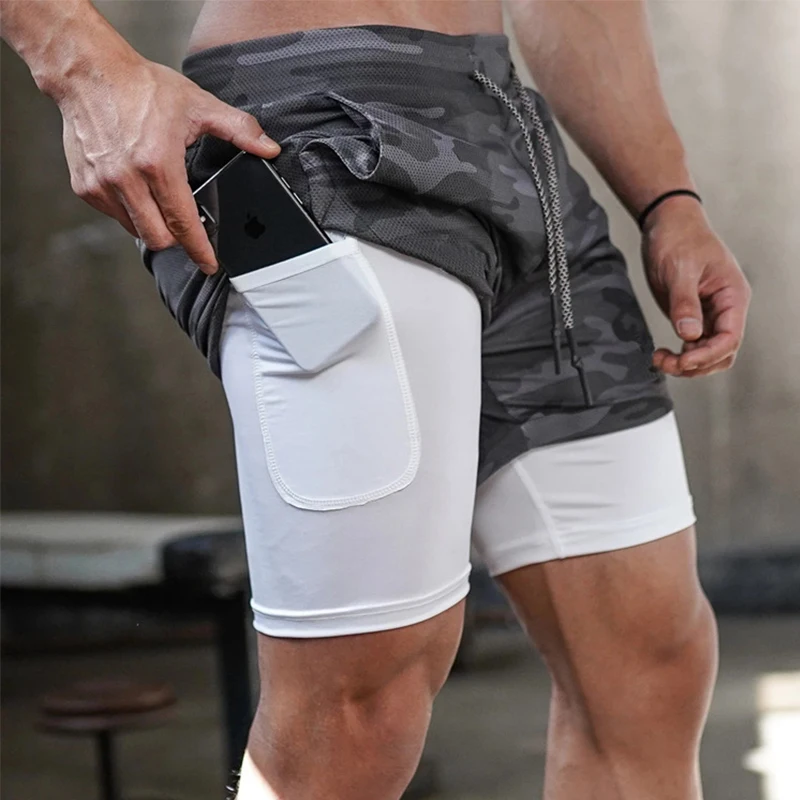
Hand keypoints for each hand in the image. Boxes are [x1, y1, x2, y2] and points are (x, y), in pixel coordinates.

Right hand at [58, 51, 279, 273]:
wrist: (88, 72)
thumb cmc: (140, 87)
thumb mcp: (198, 104)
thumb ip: (239, 129)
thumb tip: (268, 148)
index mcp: (158, 163)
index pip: (183, 222)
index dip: (199, 248)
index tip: (209, 263)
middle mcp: (127, 178)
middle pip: (159, 238)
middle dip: (177, 239)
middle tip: (187, 226)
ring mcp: (102, 184)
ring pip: (136, 231)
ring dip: (154, 226)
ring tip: (162, 203)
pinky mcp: (85, 186)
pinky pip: (116, 216)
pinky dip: (131, 212)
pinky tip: (139, 191)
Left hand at [641, 197, 750, 376]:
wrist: (668, 224)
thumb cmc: (679, 238)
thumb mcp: (680, 269)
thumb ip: (685, 303)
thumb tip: (689, 334)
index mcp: (732, 296)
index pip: (730, 338)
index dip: (707, 354)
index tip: (682, 360)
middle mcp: (726, 309)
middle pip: (722, 352)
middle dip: (696, 364)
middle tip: (665, 362)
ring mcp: (709, 314)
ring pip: (707, 352)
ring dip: (686, 363)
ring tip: (659, 359)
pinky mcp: (692, 316)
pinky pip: (693, 344)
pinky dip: (679, 354)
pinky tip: (662, 354)